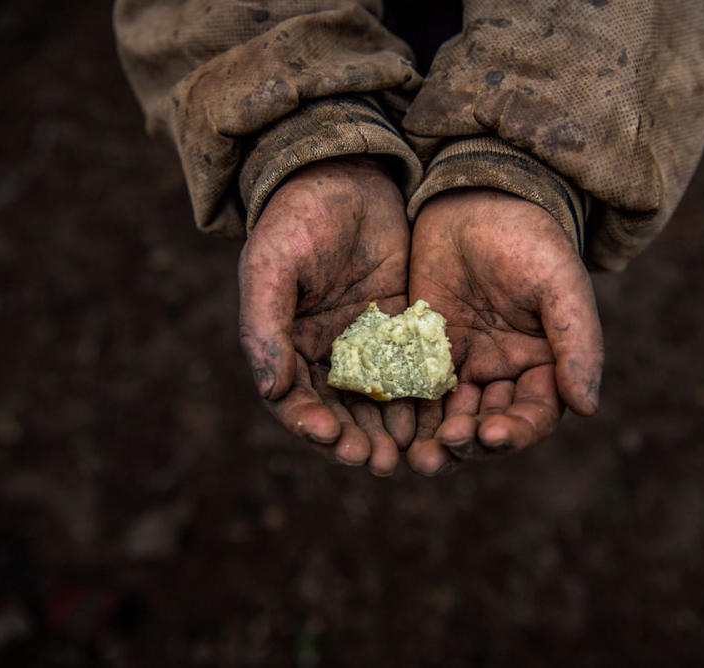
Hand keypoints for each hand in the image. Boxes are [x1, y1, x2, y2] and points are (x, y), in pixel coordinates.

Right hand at [238, 156, 413, 475]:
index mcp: (287, 344)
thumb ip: (265, 327)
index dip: (311, 424)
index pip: (296, 400)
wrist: (345, 174)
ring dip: (392, 428)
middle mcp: (327, 352)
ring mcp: (368, 342)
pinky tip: (438, 415)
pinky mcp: (404, 327)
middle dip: (358, 439)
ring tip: (410, 453)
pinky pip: (414, 369)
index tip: (331, 438)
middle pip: (342, 411)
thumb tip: (269, 390)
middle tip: (380, 461)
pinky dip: (423, 396)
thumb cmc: (297, 219)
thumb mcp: (272, 266)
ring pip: (380, 399)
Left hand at [406, 189, 603, 474]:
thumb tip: (587, 407)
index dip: (515, 432)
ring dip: (438, 442)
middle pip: (490, 426)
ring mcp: (464, 366)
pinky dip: (410, 416)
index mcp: (545, 364)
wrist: (476, 201)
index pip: (535, 415)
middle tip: (445, 448)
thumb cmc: (528, 241)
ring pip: (452, 419)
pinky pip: (419, 393)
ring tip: (418, 457)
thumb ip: (577, 344)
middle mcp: (505, 374)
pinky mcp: (426, 354)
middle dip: (470, 444)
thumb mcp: (559, 287)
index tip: (490, 435)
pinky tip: (394, 430)